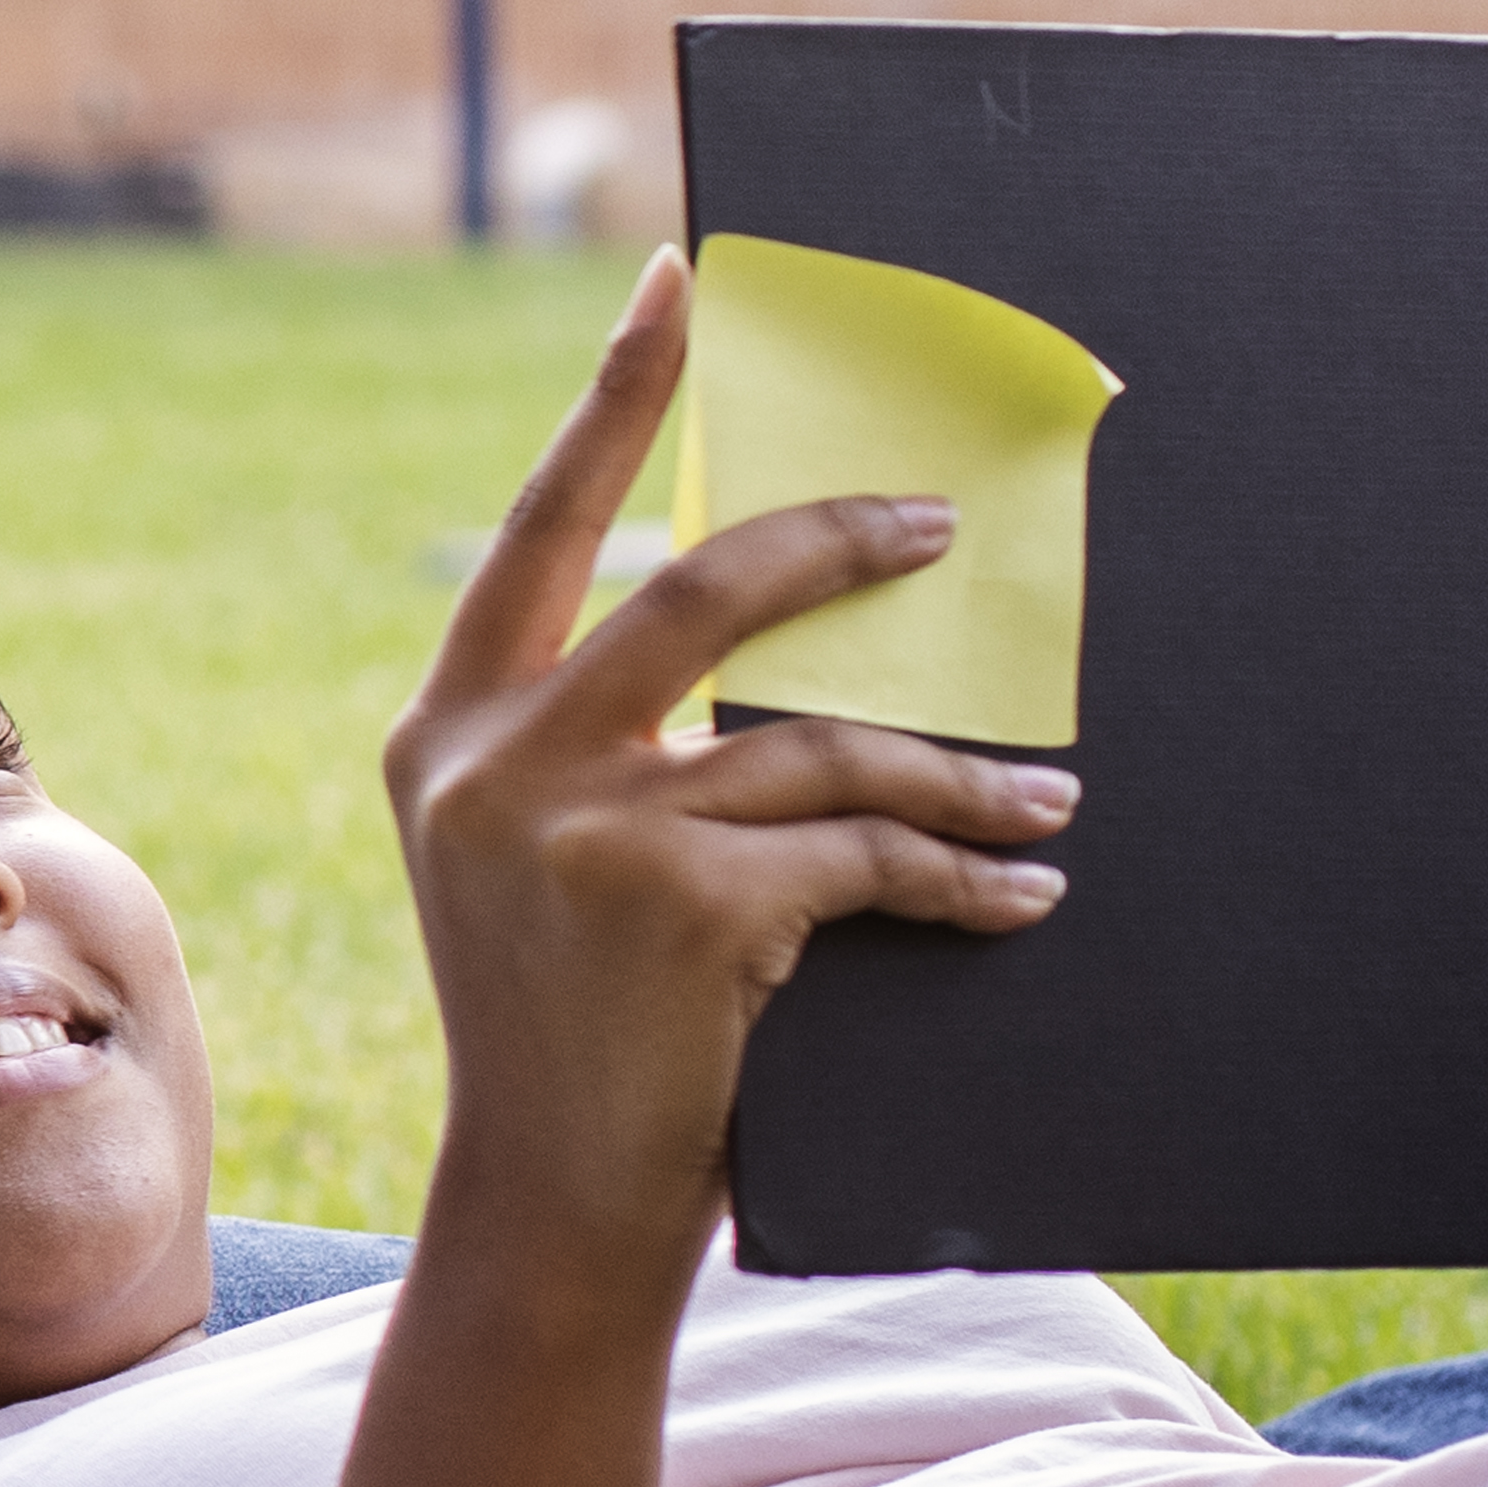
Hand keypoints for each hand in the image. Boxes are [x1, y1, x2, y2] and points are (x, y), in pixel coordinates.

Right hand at [388, 254, 1080, 1270]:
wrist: (548, 1200)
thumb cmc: (573, 1025)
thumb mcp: (543, 858)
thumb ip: (607, 740)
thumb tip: (777, 618)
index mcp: (445, 730)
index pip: (539, 527)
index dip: (616, 400)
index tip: (679, 286)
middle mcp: (492, 760)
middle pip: (703, 588)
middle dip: (842, 546)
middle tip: (941, 526)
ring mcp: (581, 830)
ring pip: (819, 743)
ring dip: (956, 772)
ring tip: (1042, 797)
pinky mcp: (682, 907)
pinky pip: (863, 855)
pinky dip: (960, 873)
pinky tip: (1017, 890)